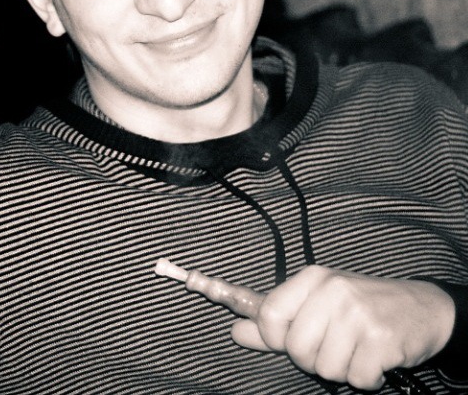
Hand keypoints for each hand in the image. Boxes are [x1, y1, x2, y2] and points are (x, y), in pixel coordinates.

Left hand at [231, 265, 454, 390]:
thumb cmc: (361, 307)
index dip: (274, 338)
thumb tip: (236, 332)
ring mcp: (359, 314)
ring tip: (356, 348)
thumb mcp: (315, 304)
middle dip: (312, 359)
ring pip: (325, 368)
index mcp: (313, 278)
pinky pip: (355, 379)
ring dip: (341, 369)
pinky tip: (375, 358)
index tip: (290, 340)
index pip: (270, 313)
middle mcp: (334, 290)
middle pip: (297, 348)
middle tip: (334, 345)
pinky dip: (365, 378)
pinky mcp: (382, 339)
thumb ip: (274, 320)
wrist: (421, 307)